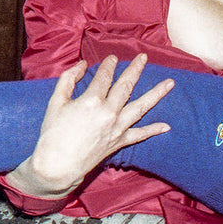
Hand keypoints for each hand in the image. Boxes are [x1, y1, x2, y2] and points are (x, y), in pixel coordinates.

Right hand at [3, 56, 173, 199]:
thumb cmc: (53, 133)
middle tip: (144, 58)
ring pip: (141, 107)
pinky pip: (140, 135)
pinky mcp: (119, 142)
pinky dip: (153, 130)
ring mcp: (117, 128)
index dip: (109, 65)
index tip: (112, 58)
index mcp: (91, 101)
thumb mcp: (55, 102)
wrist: (58, 165)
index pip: (104, 76)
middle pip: (126, 86)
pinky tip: (166, 126)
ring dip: (156, 94)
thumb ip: (69, 79)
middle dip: (135, 69)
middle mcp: (108, 112)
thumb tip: (83, 65)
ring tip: (170, 83)